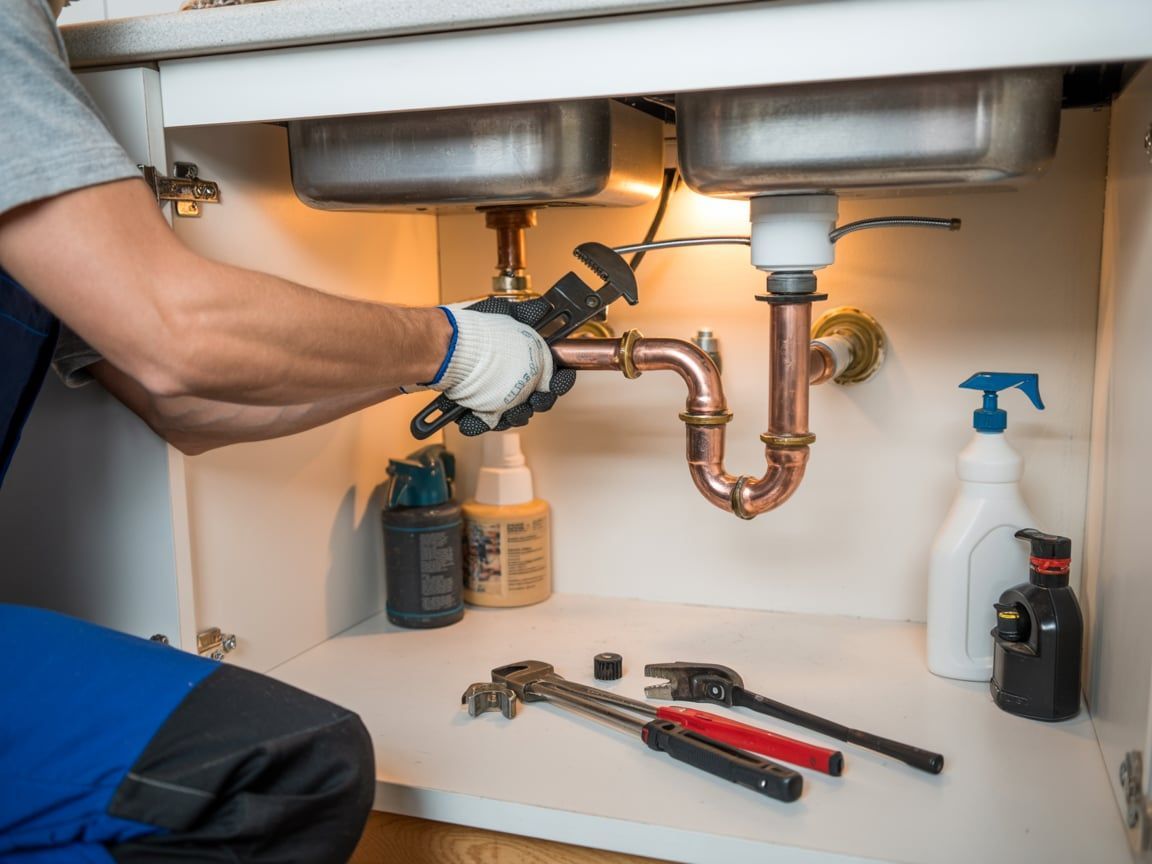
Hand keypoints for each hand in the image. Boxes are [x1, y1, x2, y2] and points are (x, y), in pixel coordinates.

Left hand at [427, 297, 575, 435]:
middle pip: (537, 401)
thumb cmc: (474, 332)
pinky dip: (479, 422)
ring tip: (509, 411)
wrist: (443, 348)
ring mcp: (493, 394)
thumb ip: (529, 313)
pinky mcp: (474, 407)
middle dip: (538, 403)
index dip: (559, 381)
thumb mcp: (507, 315)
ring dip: (514, 415)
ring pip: (513, 415)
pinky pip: (484, 421)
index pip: (553, 376)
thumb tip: (543, 307)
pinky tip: (473, 417)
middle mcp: (512, 378)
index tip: (557, 382)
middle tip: (534, 400)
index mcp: (525, 360)